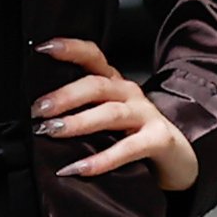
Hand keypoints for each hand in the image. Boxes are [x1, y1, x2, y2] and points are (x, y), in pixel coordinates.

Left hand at [31, 38, 197, 191]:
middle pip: (96, 85)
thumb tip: (37, 121)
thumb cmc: (134, 136)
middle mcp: (129, 93)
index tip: (42, 48)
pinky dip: (102, 160)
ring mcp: (146, 115)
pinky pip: (128, 148)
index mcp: (114, 84)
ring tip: (53, 131)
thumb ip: (79, 113)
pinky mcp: (158, 139)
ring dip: (79, 121)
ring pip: (110, 113)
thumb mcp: (106, 119)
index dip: (69, 49)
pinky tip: (80, 168)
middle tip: (39, 110)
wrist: (178, 158)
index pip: (92, 56)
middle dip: (65, 96)